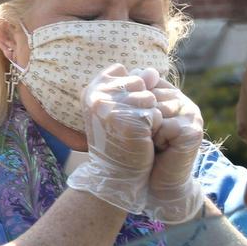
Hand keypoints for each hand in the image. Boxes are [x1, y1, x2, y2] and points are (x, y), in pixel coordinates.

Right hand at [65, 64, 157, 212]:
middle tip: (129, 126)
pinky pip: (155, 112)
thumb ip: (133, 85)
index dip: (132, 91)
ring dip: (150, 115)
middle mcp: (97, 97)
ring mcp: (112, 108)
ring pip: (149, 97)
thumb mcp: (121, 108)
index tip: (122, 114)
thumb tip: (152, 71)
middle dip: (142, 103)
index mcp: (91, 90)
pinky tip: (142, 139)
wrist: (117, 174)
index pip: (125, 72)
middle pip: (139, 82)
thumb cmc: (120, 139)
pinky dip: (155, 126)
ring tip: (135, 132)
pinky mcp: (129, 121)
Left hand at [137, 67, 205, 223]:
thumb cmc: (141, 152)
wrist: (155, 184)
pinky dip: (157, 140)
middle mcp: (182, 101)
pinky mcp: (194, 130)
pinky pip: (166, 126)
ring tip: (150, 144)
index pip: (146, 81)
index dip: (132, 102)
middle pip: (150, 95)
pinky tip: (160, 150)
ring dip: (147, 131)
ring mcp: (191, 114)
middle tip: (141, 138)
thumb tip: (126, 67)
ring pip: (157, 110)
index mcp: (169, 94)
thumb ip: (132, 95)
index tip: (128, 121)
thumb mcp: (133, 120)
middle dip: (139, 119)